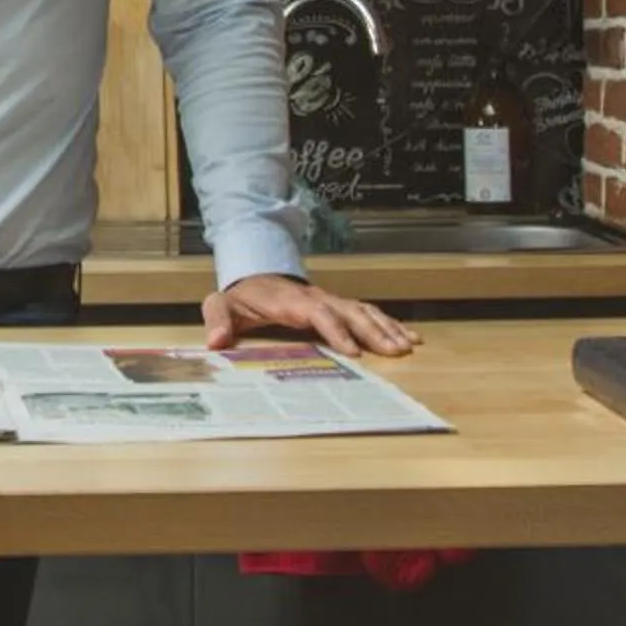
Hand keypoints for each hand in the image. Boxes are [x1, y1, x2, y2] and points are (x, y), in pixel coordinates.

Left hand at [202, 271, 419, 359]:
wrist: (254, 272)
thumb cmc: (240, 295)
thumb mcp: (222, 305)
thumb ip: (217, 321)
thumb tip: (216, 342)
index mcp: (290, 301)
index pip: (318, 313)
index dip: (336, 331)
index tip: (352, 352)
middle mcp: (316, 298)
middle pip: (350, 311)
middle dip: (374, 331)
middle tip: (395, 352)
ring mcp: (330, 299)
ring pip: (364, 311)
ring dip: (387, 328)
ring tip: (408, 346)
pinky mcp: (338, 304)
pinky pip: (368, 311)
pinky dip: (389, 323)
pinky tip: (409, 336)